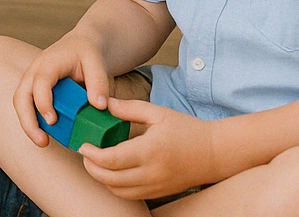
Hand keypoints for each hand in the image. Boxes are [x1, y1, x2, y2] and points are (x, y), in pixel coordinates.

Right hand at [12, 32, 111, 146]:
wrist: (83, 44)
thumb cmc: (88, 52)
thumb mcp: (97, 62)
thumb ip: (99, 82)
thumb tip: (100, 106)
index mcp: (49, 62)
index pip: (40, 81)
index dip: (43, 101)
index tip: (52, 120)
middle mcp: (35, 71)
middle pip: (21, 96)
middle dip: (28, 120)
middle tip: (42, 141)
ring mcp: (32, 81)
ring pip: (21, 104)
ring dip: (29, 124)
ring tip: (43, 142)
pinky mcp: (35, 91)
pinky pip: (29, 107)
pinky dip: (35, 122)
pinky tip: (48, 135)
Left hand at [77, 96, 217, 199]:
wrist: (215, 153)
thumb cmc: (187, 130)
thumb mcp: (158, 113)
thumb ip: (130, 109)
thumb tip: (106, 104)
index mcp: (150, 150)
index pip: (112, 160)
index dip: (92, 155)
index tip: (83, 145)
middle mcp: (152, 173)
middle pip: (110, 179)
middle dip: (92, 167)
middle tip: (85, 153)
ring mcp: (156, 186)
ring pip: (118, 191)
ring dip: (102, 179)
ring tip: (96, 162)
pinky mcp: (159, 193)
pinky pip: (131, 195)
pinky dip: (116, 186)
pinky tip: (113, 171)